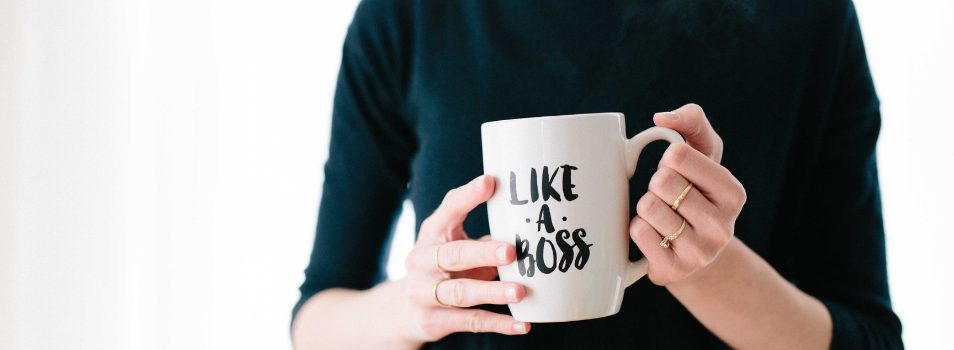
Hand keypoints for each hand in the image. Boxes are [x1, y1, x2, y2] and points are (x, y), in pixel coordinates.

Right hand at [401, 175, 529, 341]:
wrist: (406, 310)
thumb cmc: (444, 268)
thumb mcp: (456, 244)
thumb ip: (484, 235)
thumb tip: (531, 225)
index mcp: (432, 234)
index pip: (448, 210)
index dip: (468, 196)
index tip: (490, 182)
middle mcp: (422, 261)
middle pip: (453, 255)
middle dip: (483, 253)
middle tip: (511, 251)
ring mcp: (424, 293)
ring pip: (461, 292)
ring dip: (492, 292)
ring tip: (520, 291)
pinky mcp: (433, 321)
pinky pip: (470, 322)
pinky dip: (498, 324)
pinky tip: (522, 324)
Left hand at [629, 103, 746, 284]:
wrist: (694, 252)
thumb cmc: (696, 192)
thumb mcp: (703, 153)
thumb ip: (692, 121)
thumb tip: (662, 118)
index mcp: (733, 193)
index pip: (678, 156)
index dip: (668, 160)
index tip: (678, 172)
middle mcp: (723, 226)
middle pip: (661, 182)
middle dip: (656, 184)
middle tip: (669, 197)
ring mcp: (700, 253)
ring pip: (647, 207)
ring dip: (646, 207)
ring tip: (663, 216)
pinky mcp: (674, 271)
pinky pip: (638, 232)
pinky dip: (637, 228)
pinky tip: (655, 235)